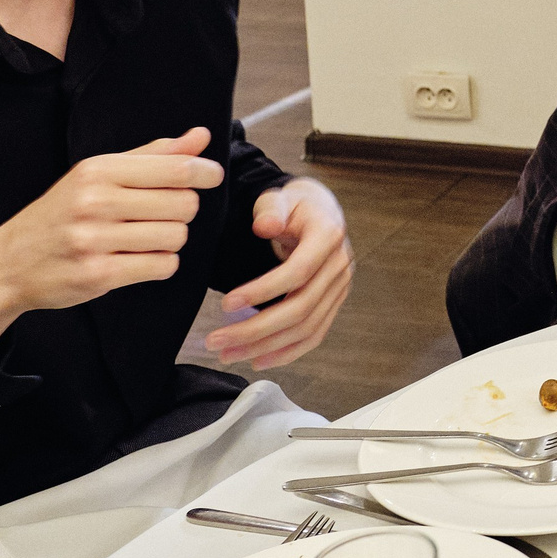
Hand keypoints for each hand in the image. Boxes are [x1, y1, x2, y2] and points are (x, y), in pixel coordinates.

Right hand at [0, 126, 227, 355]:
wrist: (7, 263)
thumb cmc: (62, 213)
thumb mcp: (97, 174)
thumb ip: (153, 156)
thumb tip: (200, 136)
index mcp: (97, 171)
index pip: (175, 169)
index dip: (205, 173)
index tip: (212, 176)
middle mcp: (94, 202)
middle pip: (183, 205)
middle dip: (181, 211)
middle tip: (159, 214)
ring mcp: (94, 240)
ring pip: (176, 237)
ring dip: (170, 240)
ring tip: (144, 238)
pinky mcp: (97, 275)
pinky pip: (162, 266)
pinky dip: (160, 264)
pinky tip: (138, 259)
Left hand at [204, 178, 352, 369]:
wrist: (318, 212)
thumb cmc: (293, 206)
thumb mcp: (279, 198)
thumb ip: (271, 209)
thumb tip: (265, 225)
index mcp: (329, 235)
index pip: (298, 272)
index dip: (262, 291)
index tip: (226, 304)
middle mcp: (340, 264)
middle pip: (301, 308)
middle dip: (256, 329)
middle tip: (216, 340)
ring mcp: (339, 287)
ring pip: (306, 327)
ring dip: (266, 346)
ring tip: (228, 353)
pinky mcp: (333, 302)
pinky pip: (314, 334)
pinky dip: (287, 352)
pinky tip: (258, 359)